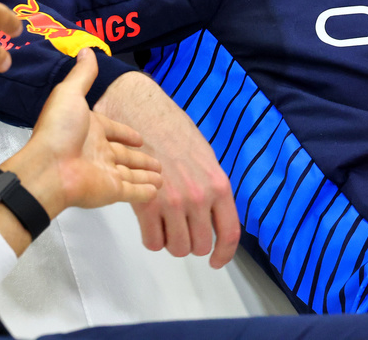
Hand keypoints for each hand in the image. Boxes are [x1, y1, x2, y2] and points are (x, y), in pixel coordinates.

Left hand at [5, 47, 161, 215]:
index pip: (112, 131)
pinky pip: (133, 192)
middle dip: (140, 158)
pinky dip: (146, 192)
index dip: (125, 134)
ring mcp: (105, 173)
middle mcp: (97, 152)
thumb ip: (82, 75)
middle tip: (157, 161)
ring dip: (145, 174)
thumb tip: (86, 50)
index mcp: (89, 130)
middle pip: (124, 156)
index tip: (139, 138)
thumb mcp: (69, 94)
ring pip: (131, 174)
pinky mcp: (111, 192)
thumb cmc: (59, 131)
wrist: (49, 168)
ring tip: (162, 175)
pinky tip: (157, 190)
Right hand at [95, 71, 239, 267]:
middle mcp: (198, 197)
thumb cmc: (169, 125)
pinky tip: (148, 220)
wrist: (138, 107)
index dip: (224, 253)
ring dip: (170, 240)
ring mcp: (172, 202)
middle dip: (190, 241)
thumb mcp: (204, 154)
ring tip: (162, 221)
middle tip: (180, 227)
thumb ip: (210, 185)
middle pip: (199, 245)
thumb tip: (212, 211)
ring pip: (176, 247)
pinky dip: (151, 236)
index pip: (229, 232)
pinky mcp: (145, 203)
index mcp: (217, 184)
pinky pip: (153, 241)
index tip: (216, 261)